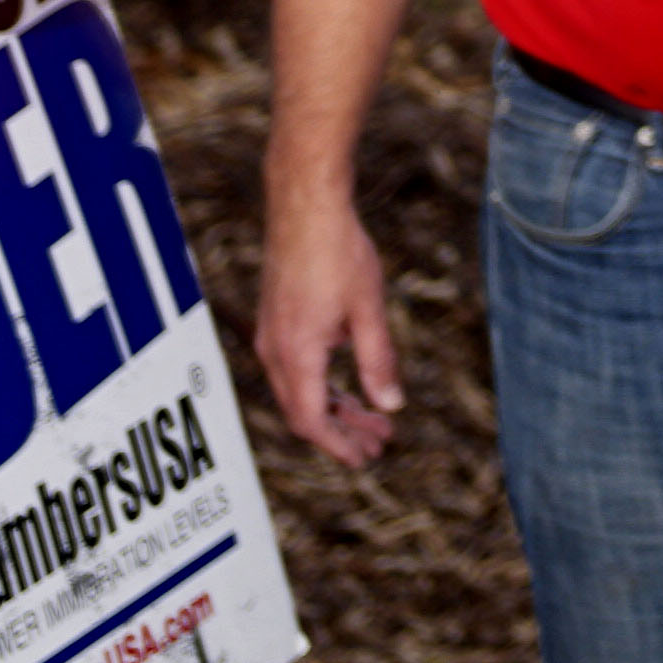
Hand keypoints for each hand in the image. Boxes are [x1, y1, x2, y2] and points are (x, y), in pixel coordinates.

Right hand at [259, 193, 405, 463]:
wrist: (304, 204)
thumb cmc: (337, 252)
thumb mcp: (368, 309)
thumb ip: (378, 360)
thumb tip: (390, 406)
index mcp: (296, 354)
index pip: (311, 420)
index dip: (339, 446)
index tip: (367, 458)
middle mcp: (275, 350)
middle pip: (303, 411)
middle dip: (341, 432)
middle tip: (380, 443)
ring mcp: (272, 335)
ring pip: (299, 391)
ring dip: (335, 408)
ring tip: (373, 418)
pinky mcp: (277, 320)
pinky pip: (295, 369)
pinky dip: (322, 385)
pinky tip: (352, 380)